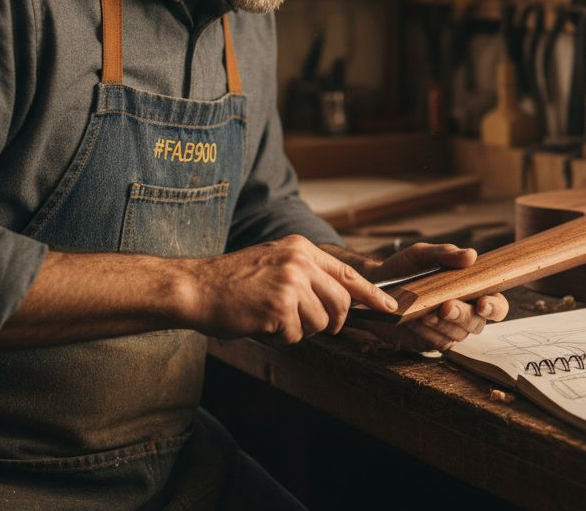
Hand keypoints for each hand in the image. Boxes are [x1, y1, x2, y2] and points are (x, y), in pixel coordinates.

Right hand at [188, 235, 396, 343]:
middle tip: (312, 326)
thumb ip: (307, 274)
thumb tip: (342, 301)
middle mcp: (300, 261)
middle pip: (340, 303)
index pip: (347, 273)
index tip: (390, 307)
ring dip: (299, 329)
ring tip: (272, 317)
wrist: (195, 288)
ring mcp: (291, 283)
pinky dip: (280, 337)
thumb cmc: (233, 282)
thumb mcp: (275, 263)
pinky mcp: (279, 307)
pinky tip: (260, 323)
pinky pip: (295, 335)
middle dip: (333, 322)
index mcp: (300, 248)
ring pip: (320, 322)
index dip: (372, 294)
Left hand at [359, 242, 508, 351]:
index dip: (495, 306)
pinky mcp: (431, 341)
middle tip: (445, 307)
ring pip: (457, 335)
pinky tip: (415, 322)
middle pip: (477, 323)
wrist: (374, 286)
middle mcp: (464, 311)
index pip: (496, 304)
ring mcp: (448, 329)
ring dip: (441, 325)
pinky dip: (427, 333)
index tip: (482, 303)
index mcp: (471, 290)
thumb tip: (471, 255)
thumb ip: (446, 254)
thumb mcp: (422, 254)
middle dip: (462, 316)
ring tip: (423, 313)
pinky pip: (437, 343)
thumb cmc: (404, 269)